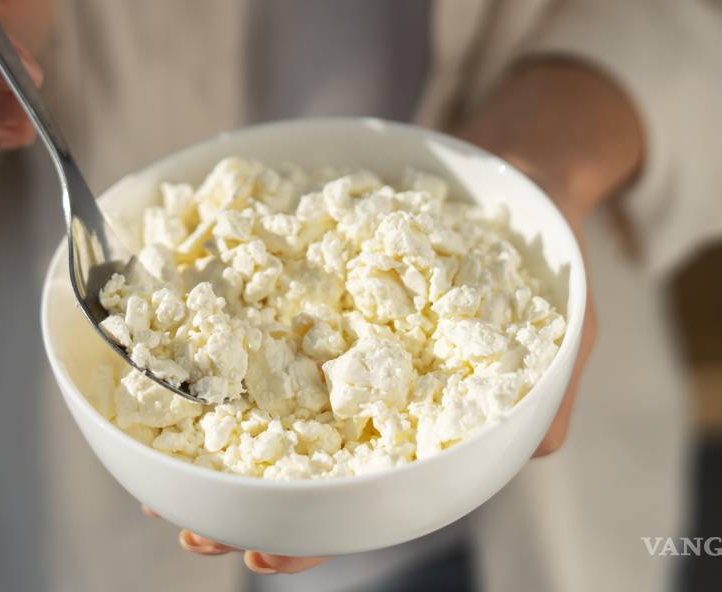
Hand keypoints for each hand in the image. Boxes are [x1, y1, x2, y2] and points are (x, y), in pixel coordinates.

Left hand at [167, 60, 640, 572]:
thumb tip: (536, 444)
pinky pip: (252, 317)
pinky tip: (167, 352)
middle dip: (238, 500)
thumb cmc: (541, 259)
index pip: (364, 495)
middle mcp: (366, 390)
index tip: (265, 549)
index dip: (315, 529)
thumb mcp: (570, 322)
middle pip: (293, 463)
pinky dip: (211, 341)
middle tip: (189, 527)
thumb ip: (549, 387)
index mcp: (419, 420)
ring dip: (205, 439)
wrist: (515, 173)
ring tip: (152, 466)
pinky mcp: (306, 285)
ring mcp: (331, 340)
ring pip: (260, 400)